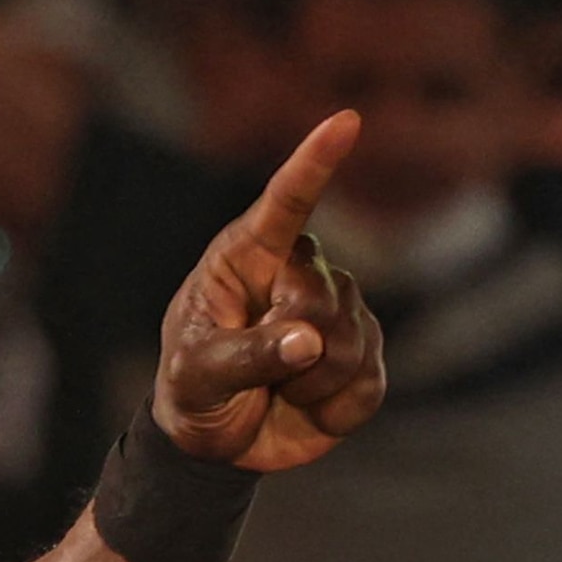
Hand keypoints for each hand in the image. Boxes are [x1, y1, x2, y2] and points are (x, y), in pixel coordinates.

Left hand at [152, 110, 387, 474]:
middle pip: (321, 297)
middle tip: (253, 371)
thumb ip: (246, 355)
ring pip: (350, 342)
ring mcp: (339, 312)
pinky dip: (332, 408)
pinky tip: (304, 405)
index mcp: (247, 257)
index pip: (287, 203)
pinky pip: (368, 383)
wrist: (217, 441)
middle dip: (288, 344)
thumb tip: (309, 341)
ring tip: (273, 388)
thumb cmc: (193, 390)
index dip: (316, 162)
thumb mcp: (197, 375)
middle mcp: (300, 273)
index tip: (345, 120)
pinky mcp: (366, 356)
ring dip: (307, 384)